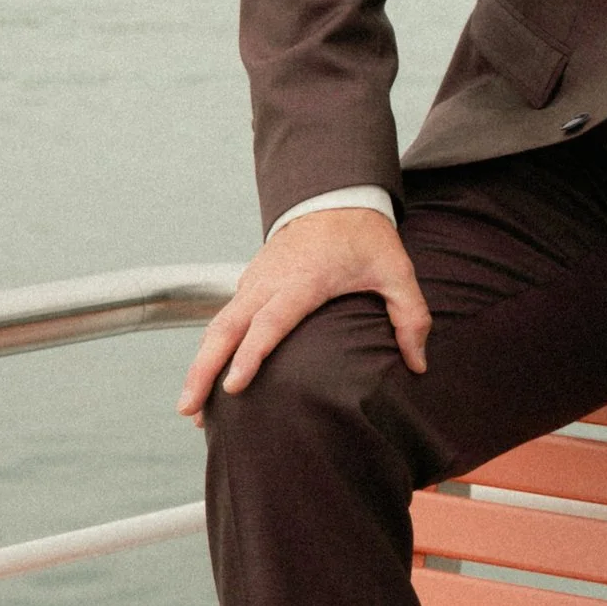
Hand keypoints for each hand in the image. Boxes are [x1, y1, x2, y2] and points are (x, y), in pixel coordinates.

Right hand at [178, 208, 430, 413]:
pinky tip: (207, 379)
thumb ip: (410, 316)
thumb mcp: (397, 271)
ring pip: (218, 325)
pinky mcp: (250, 282)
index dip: (251, 354)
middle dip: (204, 369)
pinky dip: (211, 348)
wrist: (336, 195)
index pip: (271, 321)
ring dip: (200, 364)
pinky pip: (224, 318)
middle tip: (188, 410)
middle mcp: (270, 281)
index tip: (234, 386)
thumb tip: (418, 365)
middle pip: (227, 328)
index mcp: (305, 280)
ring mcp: (255, 280)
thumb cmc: (367, 238)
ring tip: (189, 407)